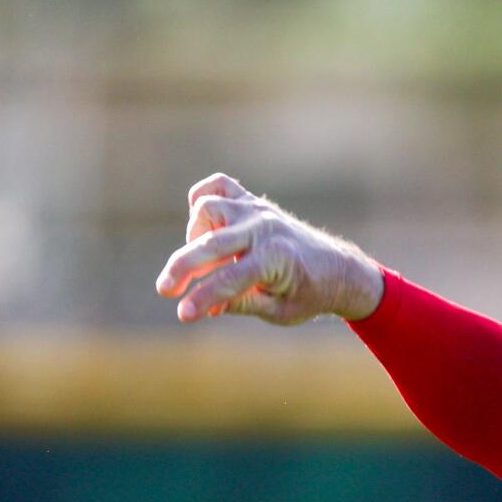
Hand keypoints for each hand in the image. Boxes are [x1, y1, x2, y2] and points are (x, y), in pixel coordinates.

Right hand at [153, 173, 385, 324]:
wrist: (336, 269)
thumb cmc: (308, 295)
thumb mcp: (280, 311)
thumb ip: (243, 304)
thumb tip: (206, 306)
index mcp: (276, 259)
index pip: (230, 279)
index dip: (203, 298)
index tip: (183, 315)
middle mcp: (264, 229)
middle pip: (211, 244)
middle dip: (182, 268)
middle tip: (165, 290)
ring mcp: (257, 211)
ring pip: (208, 208)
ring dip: (194, 235)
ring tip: (201, 261)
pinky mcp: (252, 202)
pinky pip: (218, 186)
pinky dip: (202, 200)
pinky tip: (201, 225)